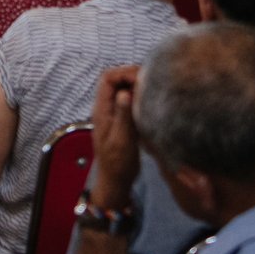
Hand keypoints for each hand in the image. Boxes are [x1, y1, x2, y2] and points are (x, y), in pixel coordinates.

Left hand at [90, 66, 141, 208]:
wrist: (115, 180)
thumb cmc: (118, 163)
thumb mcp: (122, 140)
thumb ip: (123, 116)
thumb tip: (125, 92)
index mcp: (102, 109)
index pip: (107, 78)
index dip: (124, 72)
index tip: (142, 78)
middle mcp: (105, 106)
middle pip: (114, 79)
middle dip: (130, 74)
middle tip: (151, 80)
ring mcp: (112, 112)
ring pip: (120, 88)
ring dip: (134, 84)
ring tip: (153, 87)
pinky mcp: (120, 119)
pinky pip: (126, 99)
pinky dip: (137, 95)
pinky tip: (150, 100)